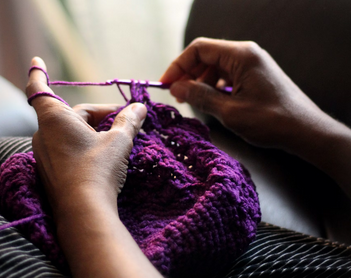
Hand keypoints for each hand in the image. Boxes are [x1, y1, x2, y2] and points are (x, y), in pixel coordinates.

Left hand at [27, 57, 146, 213]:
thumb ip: (129, 121)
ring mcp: (45, 155)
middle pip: (73, 114)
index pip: (40, 89)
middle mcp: (45, 135)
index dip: (39, 73)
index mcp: (56, 120)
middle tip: (125, 121)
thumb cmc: (98, 169)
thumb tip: (140, 107)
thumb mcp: (118, 141)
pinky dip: (85, 146)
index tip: (37, 60)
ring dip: (94, 131)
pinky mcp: (52, 171)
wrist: (84, 211)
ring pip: (72, 133)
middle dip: (99, 115)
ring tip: (118, 139)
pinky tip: (104, 156)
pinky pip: (68, 149)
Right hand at [160, 37, 326, 149]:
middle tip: (177, 96)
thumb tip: (176, 88)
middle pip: (207, 56)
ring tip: (193, 101)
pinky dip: (215, 86)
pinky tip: (212, 102)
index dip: (178, 65)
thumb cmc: (271, 121)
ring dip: (201, 82)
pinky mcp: (255, 75)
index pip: (199, 49)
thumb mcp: (230, 111)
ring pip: (216, 66)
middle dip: (188, 74)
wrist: (305, 131)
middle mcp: (246, 54)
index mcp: (241, 55)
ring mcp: (252, 64)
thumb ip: (200, 97)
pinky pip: (227, 75)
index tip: (166, 84)